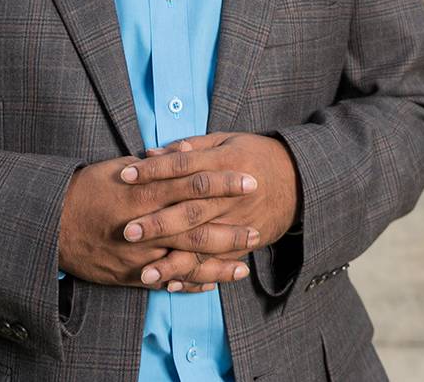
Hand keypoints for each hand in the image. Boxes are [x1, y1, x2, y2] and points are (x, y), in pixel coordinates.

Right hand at [56, 155, 258, 291]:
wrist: (50, 224)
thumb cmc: (84, 189)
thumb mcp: (117, 167)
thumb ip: (153, 165)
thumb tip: (182, 153)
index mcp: (145, 190)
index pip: (194, 183)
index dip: (224, 182)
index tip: (250, 180)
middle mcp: (145, 224)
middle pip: (197, 226)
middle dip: (230, 229)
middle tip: (257, 229)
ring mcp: (139, 254)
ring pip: (186, 261)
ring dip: (218, 264)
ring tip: (244, 265)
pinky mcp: (130, 275)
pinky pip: (166, 282)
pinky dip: (190, 283)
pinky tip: (212, 283)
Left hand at [119, 133, 298, 286]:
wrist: (298, 179)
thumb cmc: (254, 154)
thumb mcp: (226, 141)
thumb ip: (190, 148)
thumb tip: (151, 153)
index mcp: (226, 162)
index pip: (185, 166)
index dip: (155, 171)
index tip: (125, 176)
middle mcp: (232, 195)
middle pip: (192, 210)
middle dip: (159, 223)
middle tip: (128, 232)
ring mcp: (240, 221)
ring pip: (204, 243)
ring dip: (174, 261)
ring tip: (145, 273)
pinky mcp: (246, 242)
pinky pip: (219, 262)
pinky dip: (196, 275)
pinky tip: (172, 283)